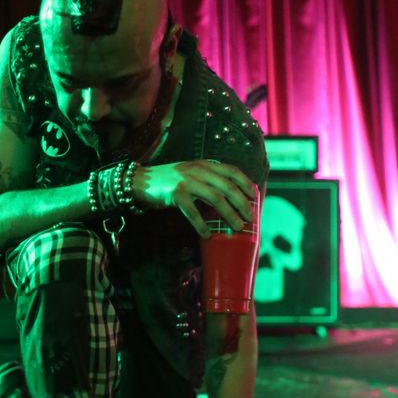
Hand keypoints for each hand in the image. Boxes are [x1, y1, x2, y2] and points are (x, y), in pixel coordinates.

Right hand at [133, 160, 256, 236]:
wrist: (142, 180)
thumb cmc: (170, 181)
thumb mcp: (191, 173)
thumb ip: (208, 179)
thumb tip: (230, 196)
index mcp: (205, 164)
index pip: (231, 170)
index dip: (245, 183)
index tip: (254, 196)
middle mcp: (198, 170)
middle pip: (227, 186)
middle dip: (241, 203)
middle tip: (249, 218)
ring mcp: (187, 181)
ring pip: (215, 198)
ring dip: (229, 214)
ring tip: (237, 227)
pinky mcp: (175, 193)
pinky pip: (193, 211)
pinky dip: (201, 224)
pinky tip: (207, 234)